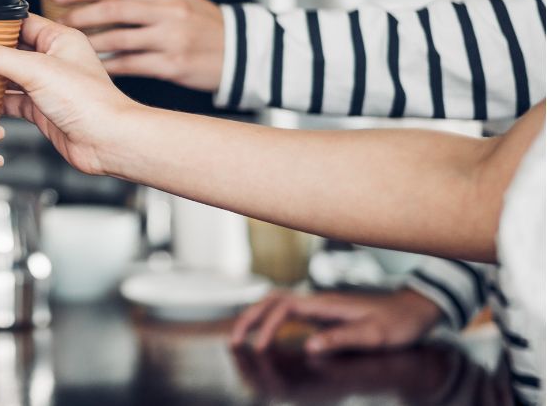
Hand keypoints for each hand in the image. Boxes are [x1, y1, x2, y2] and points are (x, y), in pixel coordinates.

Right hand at [0, 14, 140, 175]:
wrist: (107, 142)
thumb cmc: (90, 102)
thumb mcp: (35, 70)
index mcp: (59, 39)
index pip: (19, 21)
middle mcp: (54, 60)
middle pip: (10, 50)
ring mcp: (47, 86)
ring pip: (8, 77)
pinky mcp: (41, 111)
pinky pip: (11, 101)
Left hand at [52, 0, 224, 91]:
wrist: (241, 51)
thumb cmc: (202, 24)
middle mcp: (169, 11)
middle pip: (114, 9)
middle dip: (81, 15)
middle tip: (58, 23)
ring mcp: (172, 38)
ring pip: (119, 39)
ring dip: (90, 43)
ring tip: (70, 46)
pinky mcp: (173, 64)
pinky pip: (131, 65)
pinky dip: (108, 66)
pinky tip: (93, 67)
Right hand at [230, 289, 444, 353]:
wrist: (415, 309)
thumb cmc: (398, 323)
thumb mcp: (375, 335)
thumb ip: (342, 338)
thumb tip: (309, 346)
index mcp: (326, 303)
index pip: (283, 308)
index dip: (266, 326)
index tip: (260, 348)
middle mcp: (317, 300)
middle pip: (271, 300)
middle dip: (249, 318)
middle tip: (234, 342)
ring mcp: (318, 305)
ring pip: (275, 302)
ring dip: (255, 316)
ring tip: (241, 336)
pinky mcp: (321, 312)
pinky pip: (286, 311)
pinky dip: (268, 319)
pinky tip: (265, 333)